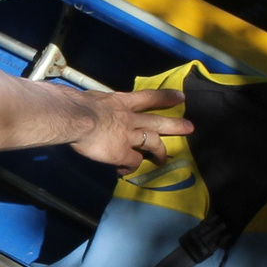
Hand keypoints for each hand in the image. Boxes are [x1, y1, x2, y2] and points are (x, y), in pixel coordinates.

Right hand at [71, 89, 191, 170]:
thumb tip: (87, 107)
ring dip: (160, 151)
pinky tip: (125, 170)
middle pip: (157, 122)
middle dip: (175, 125)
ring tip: (163, 159)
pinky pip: (133, 161)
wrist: (75, 117)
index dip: (165, 97)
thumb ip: (97, 105)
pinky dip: (131, 166)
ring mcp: (129, 136)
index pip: (147, 97)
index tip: (180, 97)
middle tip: (190, 127)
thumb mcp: (91, 99)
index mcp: (120, 102)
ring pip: (152, 142)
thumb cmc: (77, 104)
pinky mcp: (122, 153)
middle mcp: (129, 118)